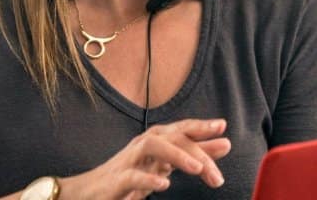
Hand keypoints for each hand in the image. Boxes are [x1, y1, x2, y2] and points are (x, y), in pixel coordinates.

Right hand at [58, 118, 230, 198]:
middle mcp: (145, 143)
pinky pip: (133, 175)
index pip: (182, 128)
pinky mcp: (117, 180)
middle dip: (198, 152)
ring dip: (177, 154)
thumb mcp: (166, 164)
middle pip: (173, 136)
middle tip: (218, 176)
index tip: (223, 127)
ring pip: (153, 146)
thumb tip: (225, 143)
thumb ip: (196, 155)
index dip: (201, 126)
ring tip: (197, 168)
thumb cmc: (132, 174)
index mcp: (158, 139)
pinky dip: (149, 179)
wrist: (91, 192)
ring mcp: (130, 160)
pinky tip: (164, 185)